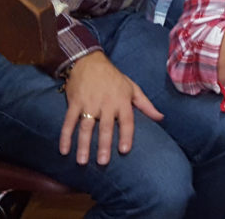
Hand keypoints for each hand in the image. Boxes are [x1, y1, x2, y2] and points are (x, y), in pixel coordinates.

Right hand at [59, 51, 162, 165]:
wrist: (89, 62)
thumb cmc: (114, 77)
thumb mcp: (133, 88)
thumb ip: (146, 105)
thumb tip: (160, 118)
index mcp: (122, 100)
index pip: (127, 120)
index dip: (126, 135)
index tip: (124, 150)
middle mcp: (106, 103)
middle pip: (106, 127)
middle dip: (104, 145)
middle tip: (103, 162)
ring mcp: (89, 103)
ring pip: (86, 127)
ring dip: (83, 145)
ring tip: (82, 162)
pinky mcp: (75, 103)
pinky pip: (69, 121)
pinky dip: (65, 136)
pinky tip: (64, 150)